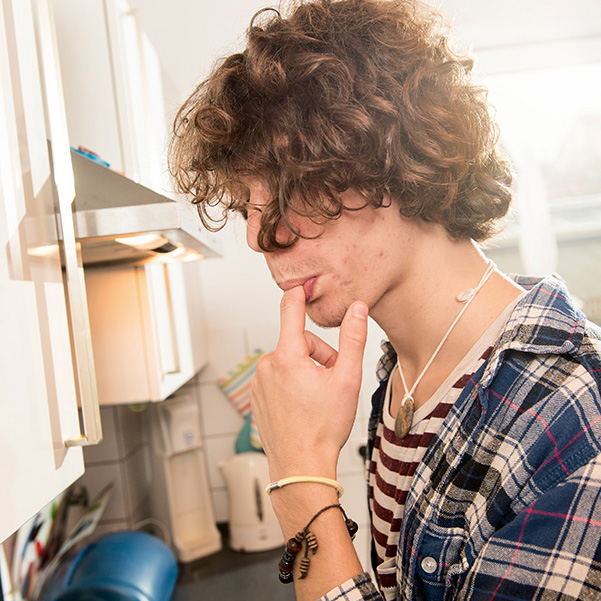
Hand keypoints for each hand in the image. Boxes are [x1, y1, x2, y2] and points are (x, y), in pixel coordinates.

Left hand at [250, 286, 368, 478]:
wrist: (300, 466)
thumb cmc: (323, 427)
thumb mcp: (347, 380)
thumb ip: (353, 340)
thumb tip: (358, 309)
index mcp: (287, 357)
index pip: (290, 310)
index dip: (298, 295)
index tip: (300, 283)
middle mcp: (267, 366)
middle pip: (297, 342)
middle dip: (317, 354)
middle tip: (332, 379)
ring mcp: (258, 382)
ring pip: (287, 361)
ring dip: (304, 370)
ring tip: (318, 396)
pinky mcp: (256, 396)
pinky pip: (276, 377)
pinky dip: (291, 383)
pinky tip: (302, 405)